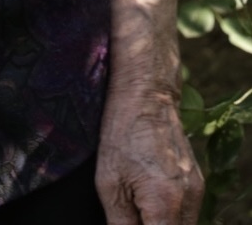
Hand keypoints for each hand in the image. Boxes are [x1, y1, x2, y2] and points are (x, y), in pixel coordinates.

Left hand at [96, 85, 203, 224]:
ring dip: (161, 222)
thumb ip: (120, 222)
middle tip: (130, 213)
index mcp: (165, 203)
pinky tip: (148, 195)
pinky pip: (186, 212)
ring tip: (137, 201)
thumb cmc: (122, 132)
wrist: (146, 95)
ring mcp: (197, 191)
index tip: (128, 219)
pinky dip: (169, 213)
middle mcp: (188, 200)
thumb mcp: (109, 181)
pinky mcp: (198, 182)